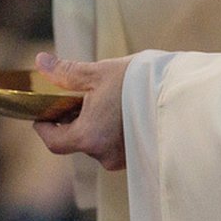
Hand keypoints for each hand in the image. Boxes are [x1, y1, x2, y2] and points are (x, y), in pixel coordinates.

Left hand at [30, 51, 130, 171]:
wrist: (180, 94)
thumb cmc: (137, 83)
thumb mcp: (98, 73)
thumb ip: (66, 72)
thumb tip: (40, 62)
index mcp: (89, 137)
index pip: (54, 143)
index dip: (44, 128)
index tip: (41, 114)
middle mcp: (104, 154)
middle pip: (77, 141)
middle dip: (72, 120)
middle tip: (76, 96)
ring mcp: (123, 159)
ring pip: (97, 143)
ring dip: (93, 124)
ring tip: (101, 99)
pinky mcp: (138, 156)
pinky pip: (116, 145)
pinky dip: (110, 130)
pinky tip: (120, 109)